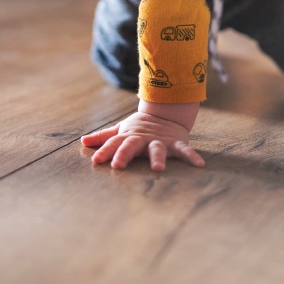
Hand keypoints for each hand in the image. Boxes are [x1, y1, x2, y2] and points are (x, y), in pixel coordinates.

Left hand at [81, 102, 204, 170]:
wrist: (165, 114)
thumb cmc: (139, 128)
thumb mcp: (121, 130)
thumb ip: (104, 137)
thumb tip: (83, 141)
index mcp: (128, 136)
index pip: (113, 144)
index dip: (104, 151)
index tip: (95, 161)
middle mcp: (142, 139)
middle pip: (131, 146)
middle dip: (124, 154)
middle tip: (118, 165)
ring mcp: (160, 140)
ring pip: (157, 149)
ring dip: (157, 158)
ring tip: (158, 169)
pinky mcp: (176, 142)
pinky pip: (184, 150)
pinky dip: (192, 156)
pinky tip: (199, 165)